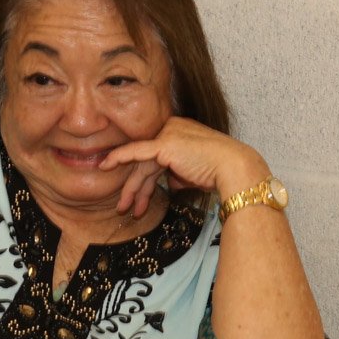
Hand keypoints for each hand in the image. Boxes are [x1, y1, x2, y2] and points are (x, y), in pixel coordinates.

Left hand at [100, 117, 268, 218]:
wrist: (233, 168)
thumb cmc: (218, 173)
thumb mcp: (192, 173)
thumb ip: (177, 174)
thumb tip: (169, 184)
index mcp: (178, 132)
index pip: (154, 157)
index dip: (144, 179)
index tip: (137, 197)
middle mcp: (170, 128)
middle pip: (145, 161)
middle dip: (135, 187)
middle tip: (124, 207)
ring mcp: (166, 133)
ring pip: (141, 163)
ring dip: (131, 188)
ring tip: (124, 209)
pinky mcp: (163, 143)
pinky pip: (136, 152)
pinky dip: (119, 158)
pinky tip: (105, 166)